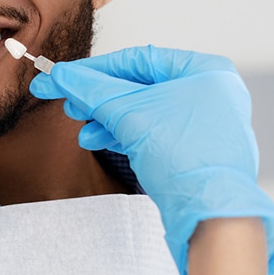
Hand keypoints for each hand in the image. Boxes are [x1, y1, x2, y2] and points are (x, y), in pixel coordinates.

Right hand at [29, 46, 273, 274]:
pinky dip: (122, 134)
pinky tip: (97, 140)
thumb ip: (91, 90)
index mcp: (204, 71)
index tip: (62, 77)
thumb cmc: (186, 157)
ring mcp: (202, 122)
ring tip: (81, 130)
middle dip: (98, 99)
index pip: (136, 60)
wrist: (211, 214)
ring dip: (105, 120)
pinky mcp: (193, 148)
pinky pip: (151, 132)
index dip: (93, 70)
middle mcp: (208, 92)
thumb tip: (62, 75)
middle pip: (137, 86)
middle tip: (67, 104)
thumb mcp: (128, 113)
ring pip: (141, 111)